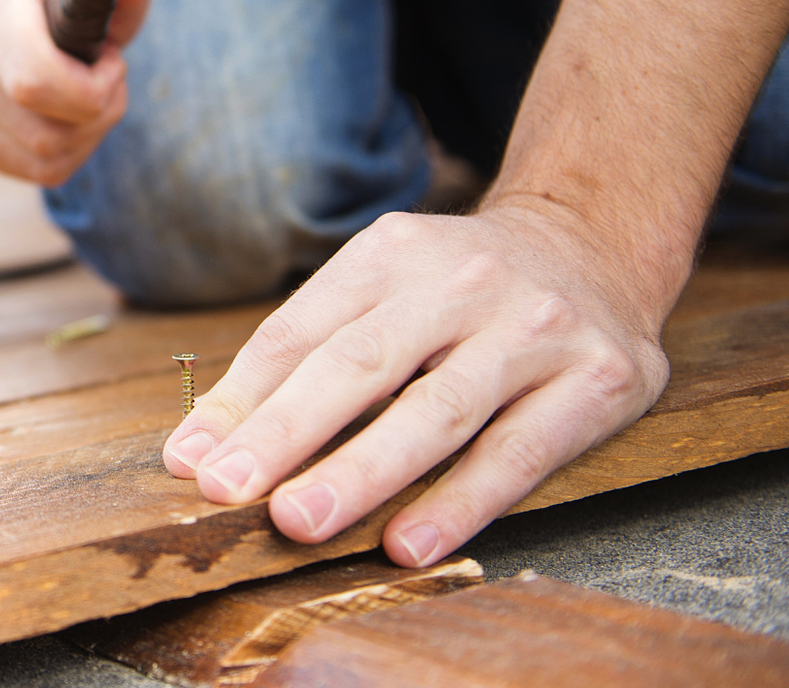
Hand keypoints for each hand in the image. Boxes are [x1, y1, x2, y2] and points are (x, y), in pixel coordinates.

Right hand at [0, 0, 153, 185]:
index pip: (33, 82)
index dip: (91, 91)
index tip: (113, 62)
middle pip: (43, 135)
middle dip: (97, 117)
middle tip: (109, 83)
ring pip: (39, 161)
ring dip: (85, 137)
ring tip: (89, 96)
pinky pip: (26, 169)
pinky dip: (63, 152)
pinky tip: (65, 114)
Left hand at [161, 204, 671, 565]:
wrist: (593, 244)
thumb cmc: (455, 291)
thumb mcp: (377, 291)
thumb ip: (295, 362)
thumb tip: (197, 451)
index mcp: (390, 254)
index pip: (300, 332)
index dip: (241, 401)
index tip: (192, 464)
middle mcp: (460, 282)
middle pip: (360, 364)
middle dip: (288, 432)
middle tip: (229, 491)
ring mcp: (532, 328)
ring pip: (436, 411)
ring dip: (362, 472)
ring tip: (301, 521)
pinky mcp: (596, 380)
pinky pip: (518, 453)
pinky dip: (460, 502)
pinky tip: (409, 542)